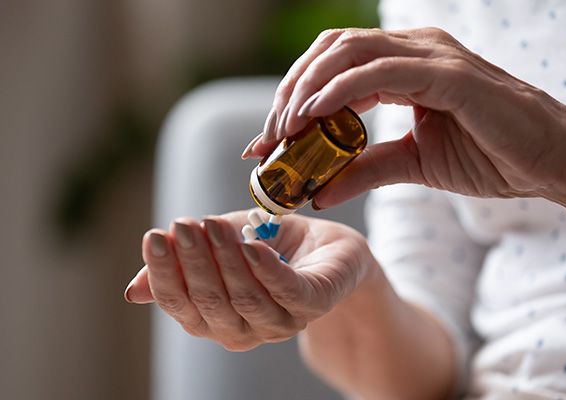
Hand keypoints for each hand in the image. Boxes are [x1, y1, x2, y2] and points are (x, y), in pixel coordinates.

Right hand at [124, 211, 372, 350]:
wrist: (326, 248)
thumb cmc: (269, 247)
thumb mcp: (219, 249)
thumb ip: (183, 265)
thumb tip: (133, 291)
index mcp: (216, 318)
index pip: (181, 304)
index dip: (164, 274)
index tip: (154, 236)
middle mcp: (245, 328)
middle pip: (210, 303)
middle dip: (193, 262)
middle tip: (183, 225)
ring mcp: (281, 321)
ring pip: (245, 298)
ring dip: (226, 260)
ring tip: (212, 225)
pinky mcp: (314, 303)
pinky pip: (288, 293)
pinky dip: (266, 271)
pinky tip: (251, 246)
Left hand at [242, 28, 565, 218]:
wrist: (543, 162)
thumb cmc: (487, 156)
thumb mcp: (411, 164)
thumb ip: (363, 170)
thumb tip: (317, 192)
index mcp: (402, 66)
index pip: (331, 68)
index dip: (293, 98)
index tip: (266, 140)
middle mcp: (412, 49)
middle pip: (329, 52)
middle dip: (290, 92)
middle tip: (267, 136)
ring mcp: (430, 55)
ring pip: (346, 53)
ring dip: (306, 90)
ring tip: (282, 129)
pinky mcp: (446, 73)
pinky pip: (378, 71)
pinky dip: (338, 90)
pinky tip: (313, 115)